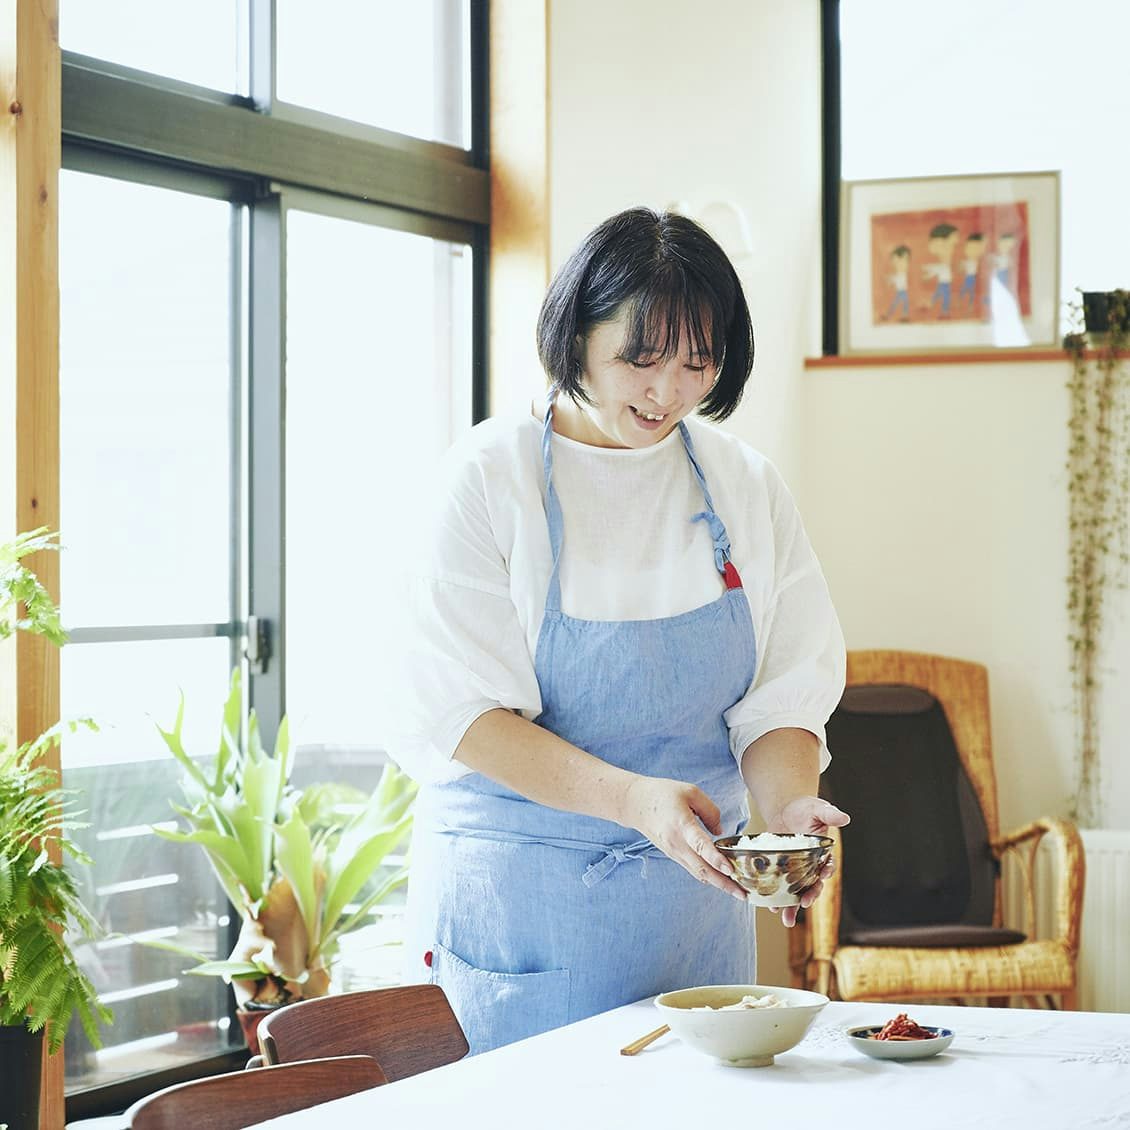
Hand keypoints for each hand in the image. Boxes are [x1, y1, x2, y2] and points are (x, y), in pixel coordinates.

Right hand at [620, 775, 747, 900]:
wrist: (635, 804)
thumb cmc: (663, 794)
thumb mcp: (690, 791)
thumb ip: (710, 810)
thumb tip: (720, 832)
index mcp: (681, 824)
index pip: (700, 845)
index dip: (716, 858)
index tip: (731, 870)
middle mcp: (677, 843)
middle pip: (702, 868)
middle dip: (725, 883)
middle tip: (744, 894)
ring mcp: (674, 852)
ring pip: (699, 873)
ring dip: (719, 884)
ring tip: (739, 892)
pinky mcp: (674, 855)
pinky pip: (694, 869)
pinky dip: (710, 877)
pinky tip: (723, 881)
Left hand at [767, 796, 850, 927]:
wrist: (785, 810)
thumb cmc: (805, 809)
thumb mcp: (817, 809)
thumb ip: (829, 814)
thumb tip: (844, 818)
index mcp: (823, 853)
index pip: (828, 864)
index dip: (827, 871)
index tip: (824, 875)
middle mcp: (811, 865)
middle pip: (813, 884)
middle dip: (810, 895)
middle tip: (805, 903)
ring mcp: (796, 870)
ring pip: (797, 892)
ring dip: (792, 907)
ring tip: (786, 919)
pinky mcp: (781, 870)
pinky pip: (780, 887)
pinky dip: (776, 898)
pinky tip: (771, 907)